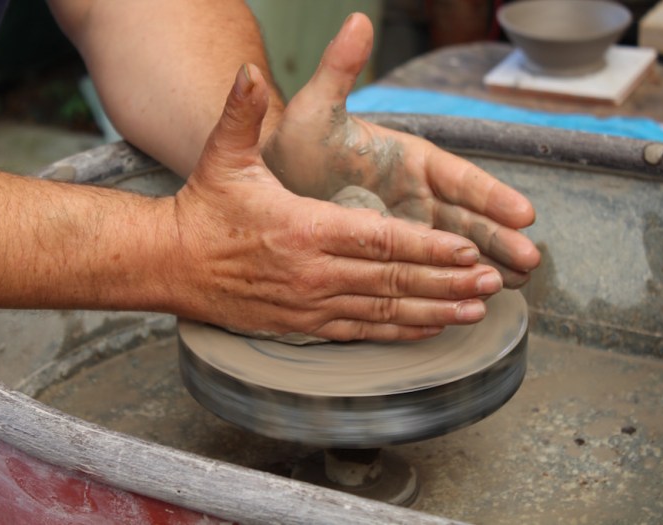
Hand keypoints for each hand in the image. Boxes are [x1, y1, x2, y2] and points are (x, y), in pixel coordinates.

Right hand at [170, 64, 503, 341]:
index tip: (467, 250)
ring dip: (433, 310)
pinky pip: (360, 332)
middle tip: (491, 282)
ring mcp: (309, 304)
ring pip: (383, 311)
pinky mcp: (302, 325)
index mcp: (304, 228)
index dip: (427, 247)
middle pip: (392, 281)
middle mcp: (313, 272)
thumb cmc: (203, 209)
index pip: (380, 241)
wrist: (170, 264)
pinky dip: (398, 331)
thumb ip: (243, 112)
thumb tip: (250, 70)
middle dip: (446, 281)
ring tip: (475, 309)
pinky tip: (429, 328)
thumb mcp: (223, 156)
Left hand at [262, 13, 540, 286]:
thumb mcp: (315, 109)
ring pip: (453, 244)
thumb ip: (337, 72)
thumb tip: (357, 21)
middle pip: (465, 215)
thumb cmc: (295, 144)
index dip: (489, 194)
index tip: (523, 213)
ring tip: (515, 283)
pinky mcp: (390, 250)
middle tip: (529, 260)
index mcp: (407, 157)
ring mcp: (405, 222)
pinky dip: (447, 281)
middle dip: (498, 237)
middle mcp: (414, 191)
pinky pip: (424, 267)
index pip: (457, 175)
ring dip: (483, 262)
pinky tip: (470, 300)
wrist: (272, 180)